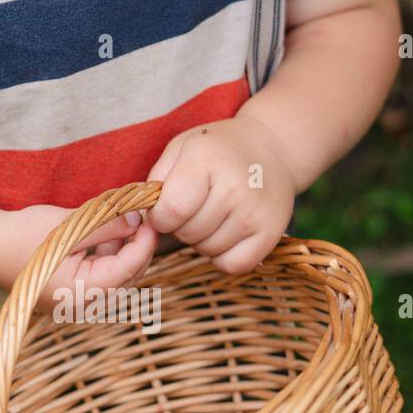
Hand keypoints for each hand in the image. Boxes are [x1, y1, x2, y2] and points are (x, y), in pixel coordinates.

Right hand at [0, 203, 157, 311]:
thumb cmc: (22, 235)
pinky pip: (103, 281)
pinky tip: (104, 236)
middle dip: (139, 246)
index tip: (153, 215)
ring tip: (122, 221)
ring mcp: (78, 307)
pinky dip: (109, 259)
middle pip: (129, 276)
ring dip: (125, 251)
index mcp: (83, 291)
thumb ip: (107, 224)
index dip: (146, 240)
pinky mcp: (74, 300)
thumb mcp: (70, 224)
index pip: (130, 266)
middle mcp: (84, 307)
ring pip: (119, 279)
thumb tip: (140, 219)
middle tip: (143, 215)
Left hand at [146, 115, 296, 273]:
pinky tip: (226, 233)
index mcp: (206, 160)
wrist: (271, 148)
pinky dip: (223, 256)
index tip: (165, 207)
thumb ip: (156, 181)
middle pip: (187, 233)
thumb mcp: (181, 148)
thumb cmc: (217, 150)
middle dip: (181, 226)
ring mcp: (255, 213)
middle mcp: (234, 188)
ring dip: (202, 240)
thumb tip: (140, 219)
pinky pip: (231, 265)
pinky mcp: (270, 233)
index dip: (159, 216)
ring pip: (207, 251)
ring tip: (214, 214)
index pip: (170, 211)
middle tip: (195, 206)